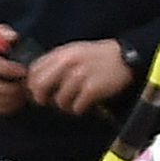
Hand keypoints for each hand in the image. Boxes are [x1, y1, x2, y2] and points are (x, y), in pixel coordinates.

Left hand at [24, 38, 138, 117]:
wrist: (127, 57)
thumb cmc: (99, 56)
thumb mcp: (75, 51)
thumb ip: (56, 61)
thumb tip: (36, 79)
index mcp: (62, 54)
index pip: (33, 71)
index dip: (32, 83)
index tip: (40, 90)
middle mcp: (68, 64)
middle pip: (39, 86)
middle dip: (42, 98)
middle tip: (50, 101)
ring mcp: (80, 76)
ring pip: (59, 100)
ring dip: (65, 105)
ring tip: (74, 102)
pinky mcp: (93, 89)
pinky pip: (76, 107)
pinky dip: (79, 109)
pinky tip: (86, 104)